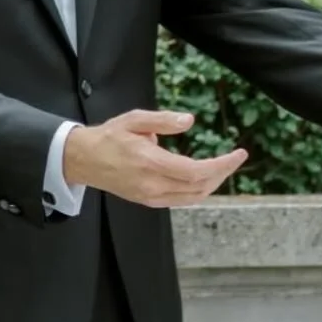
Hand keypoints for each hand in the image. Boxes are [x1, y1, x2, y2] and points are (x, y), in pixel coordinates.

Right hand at [64, 109, 247, 207]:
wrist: (83, 160)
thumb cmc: (109, 137)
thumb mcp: (135, 119)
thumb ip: (163, 120)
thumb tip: (189, 120)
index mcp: (150, 163)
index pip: (196, 172)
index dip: (222, 165)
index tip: (239, 154)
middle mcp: (152, 185)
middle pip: (200, 187)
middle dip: (223, 173)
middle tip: (237, 158)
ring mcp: (150, 197)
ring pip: (193, 197)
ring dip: (214, 184)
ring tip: (225, 167)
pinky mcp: (149, 201)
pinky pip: (182, 200)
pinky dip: (199, 191)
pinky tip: (207, 178)